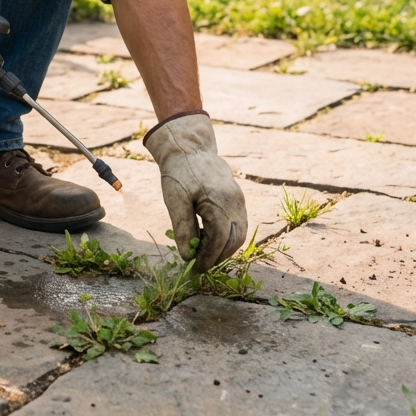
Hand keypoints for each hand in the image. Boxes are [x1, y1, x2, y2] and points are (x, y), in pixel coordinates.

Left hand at [143, 112, 246, 272]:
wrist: (189, 146)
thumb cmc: (179, 173)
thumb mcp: (175, 200)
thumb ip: (183, 228)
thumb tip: (188, 257)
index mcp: (220, 203)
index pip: (219, 242)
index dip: (208, 259)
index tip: (194, 269)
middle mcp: (235, 203)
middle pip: (234, 241)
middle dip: (218, 257)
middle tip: (199, 265)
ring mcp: (239, 200)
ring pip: (239, 234)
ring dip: (224, 247)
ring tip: (203, 252)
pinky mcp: (238, 198)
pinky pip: (238, 223)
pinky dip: (227, 235)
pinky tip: (209, 236)